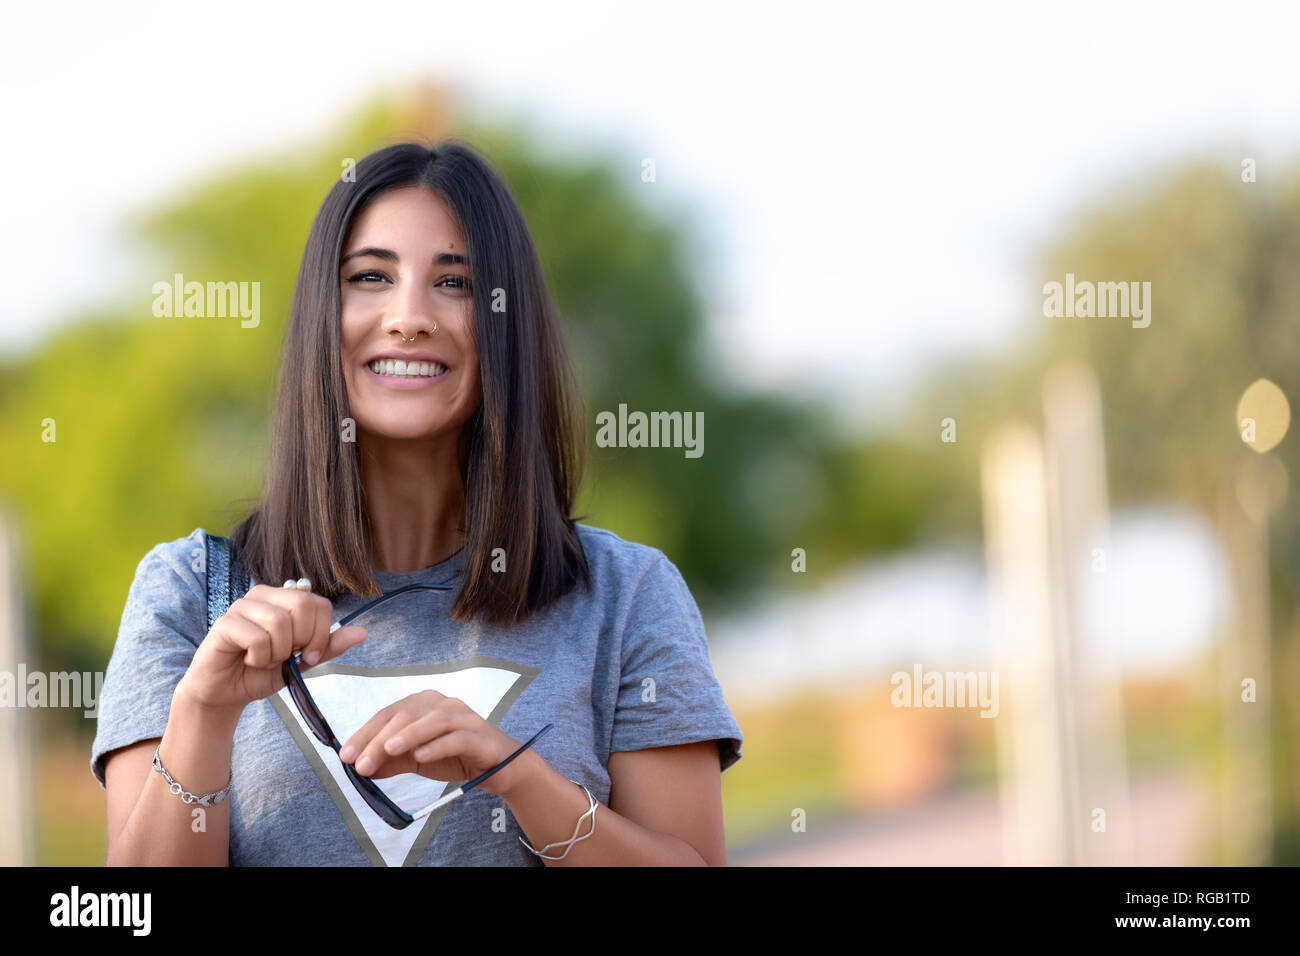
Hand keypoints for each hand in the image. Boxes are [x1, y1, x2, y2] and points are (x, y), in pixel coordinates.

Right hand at [178, 583, 367, 714]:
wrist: (225, 693)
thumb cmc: (262, 672)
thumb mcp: (302, 662)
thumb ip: (329, 646)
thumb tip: (362, 632)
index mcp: (285, 599)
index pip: (320, 603)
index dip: (322, 634)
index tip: (310, 656)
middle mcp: (264, 595)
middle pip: (303, 606)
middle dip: (302, 641)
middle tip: (287, 658)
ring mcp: (242, 607)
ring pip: (280, 622)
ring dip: (278, 652)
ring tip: (265, 659)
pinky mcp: (224, 624)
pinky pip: (256, 638)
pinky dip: (259, 658)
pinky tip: (249, 660)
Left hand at [338, 691, 528, 796]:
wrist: (499, 765)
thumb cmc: (456, 756)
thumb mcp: (417, 759)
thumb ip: (392, 760)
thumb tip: (361, 768)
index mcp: (424, 704)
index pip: (389, 714)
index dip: (365, 733)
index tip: (346, 756)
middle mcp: (443, 704)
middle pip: (406, 715)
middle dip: (379, 739)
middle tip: (360, 763)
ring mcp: (463, 717)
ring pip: (432, 721)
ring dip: (408, 735)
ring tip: (388, 751)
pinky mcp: (479, 735)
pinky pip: (456, 737)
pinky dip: (437, 745)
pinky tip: (421, 756)